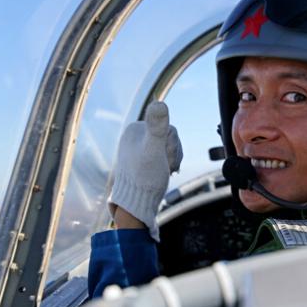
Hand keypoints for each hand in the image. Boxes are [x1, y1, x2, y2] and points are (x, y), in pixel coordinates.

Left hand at [108, 101, 182, 240]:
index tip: (161, 159)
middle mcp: (135, 136)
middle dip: (171, 155)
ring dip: (171, 161)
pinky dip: (168, 165)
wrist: (136, 204)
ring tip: (163, 172)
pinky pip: (164, 156)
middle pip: (170, 139)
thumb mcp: (153, 150)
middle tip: (162, 168)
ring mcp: (139, 148)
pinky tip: (164, 173)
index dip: (171, 146)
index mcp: (134, 129)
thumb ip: (157, 126)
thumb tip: (160, 102)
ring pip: (169, 148)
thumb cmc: (144, 178)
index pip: (169, 129)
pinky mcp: (143, 159)